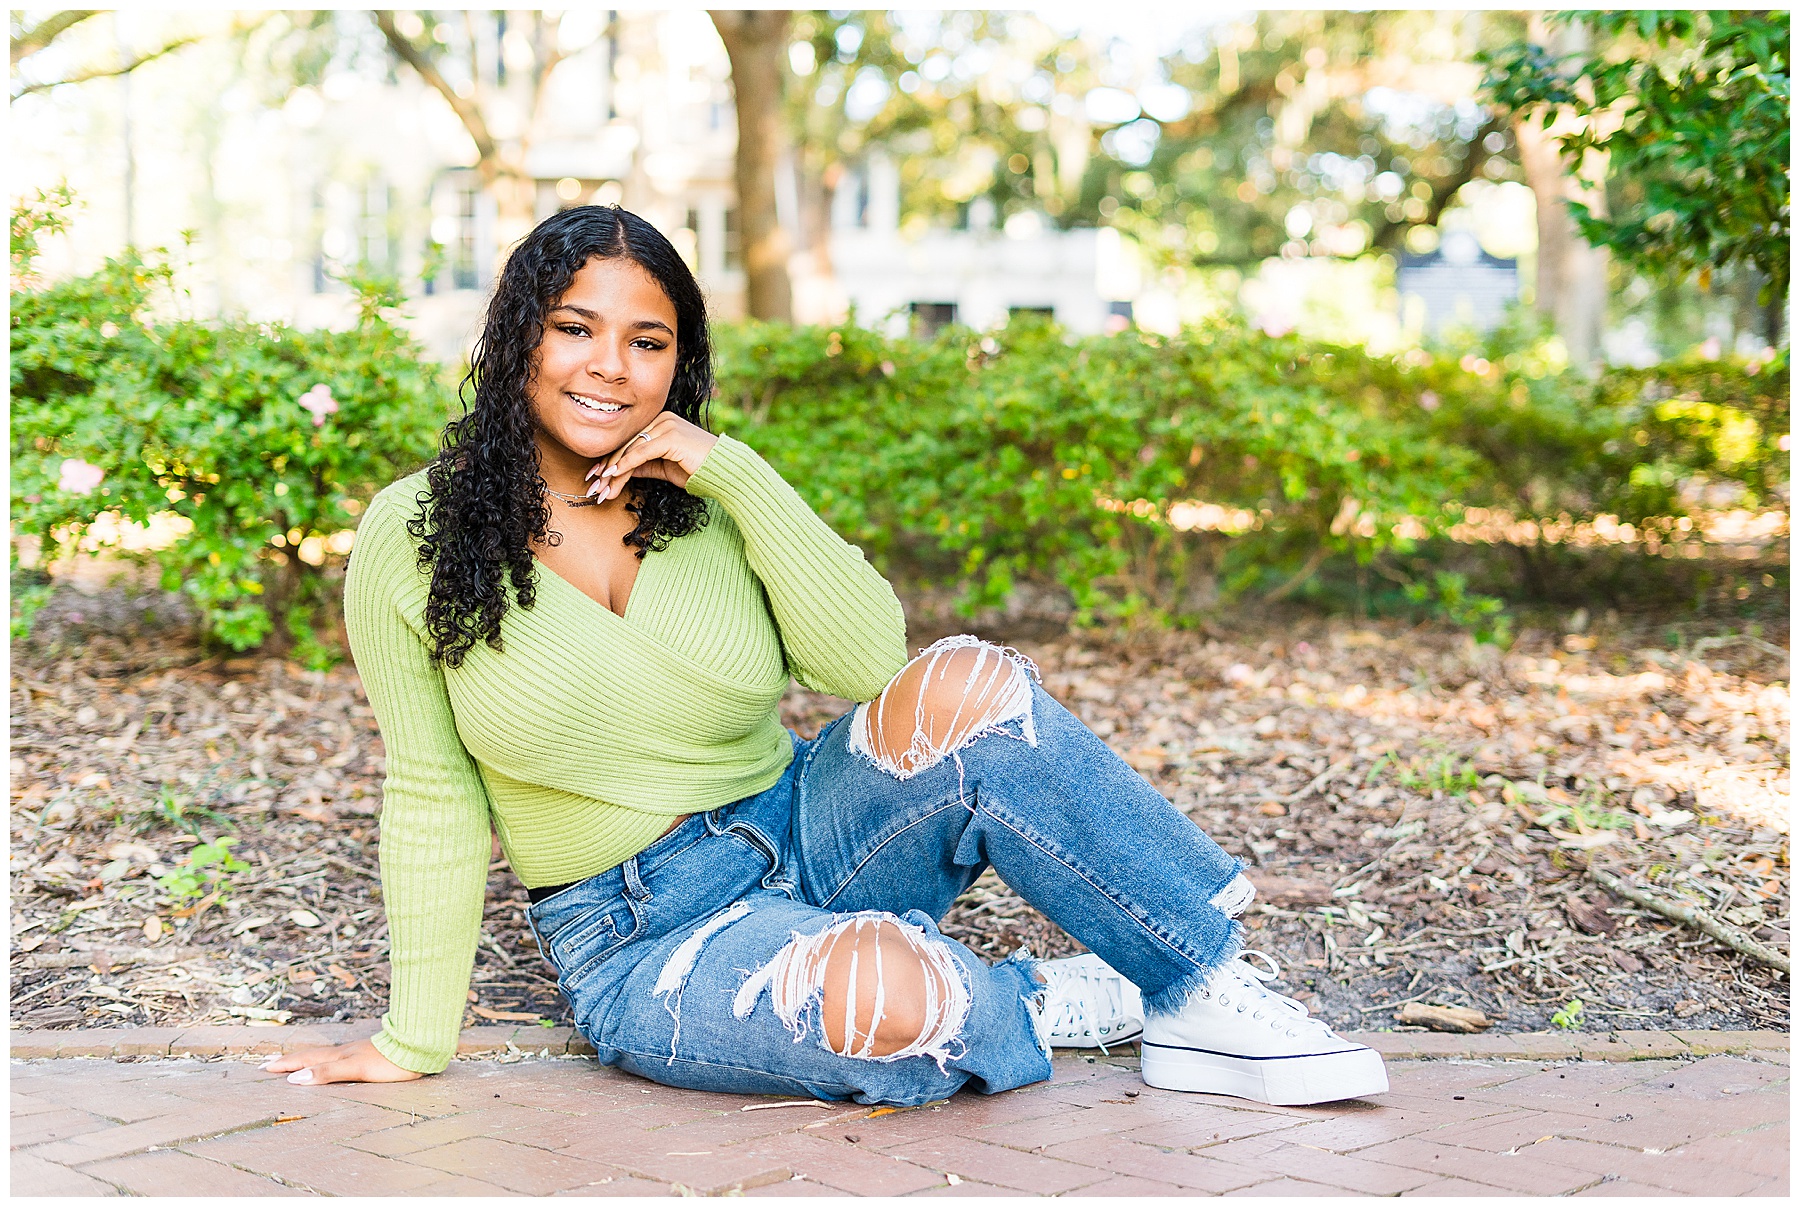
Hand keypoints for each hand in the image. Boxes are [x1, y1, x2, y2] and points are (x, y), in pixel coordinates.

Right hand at [260, 1037, 422, 1085]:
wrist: (418, 1048)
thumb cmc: (389, 1061)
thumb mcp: (355, 1069)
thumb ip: (327, 1073)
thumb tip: (295, 1078)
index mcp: (339, 1055)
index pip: (306, 1059)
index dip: (285, 1064)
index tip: (264, 1068)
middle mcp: (344, 1052)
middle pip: (311, 1056)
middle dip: (290, 1060)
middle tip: (269, 1065)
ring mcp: (356, 1052)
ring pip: (324, 1055)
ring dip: (306, 1060)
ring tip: (293, 1063)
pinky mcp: (368, 1055)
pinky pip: (337, 1058)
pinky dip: (324, 1062)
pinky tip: (331, 1063)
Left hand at [587, 411, 718, 503]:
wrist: (725, 472)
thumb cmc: (698, 469)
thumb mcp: (664, 468)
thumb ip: (644, 465)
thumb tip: (621, 471)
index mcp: (661, 423)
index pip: (630, 442)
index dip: (611, 460)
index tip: (596, 477)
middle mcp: (662, 419)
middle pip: (627, 445)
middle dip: (608, 468)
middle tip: (594, 487)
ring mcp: (667, 425)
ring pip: (632, 449)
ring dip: (614, 471)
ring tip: (602, 489)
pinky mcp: (670, 436)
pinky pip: (642, 452)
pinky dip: (626, 465)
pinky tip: (614, 476)